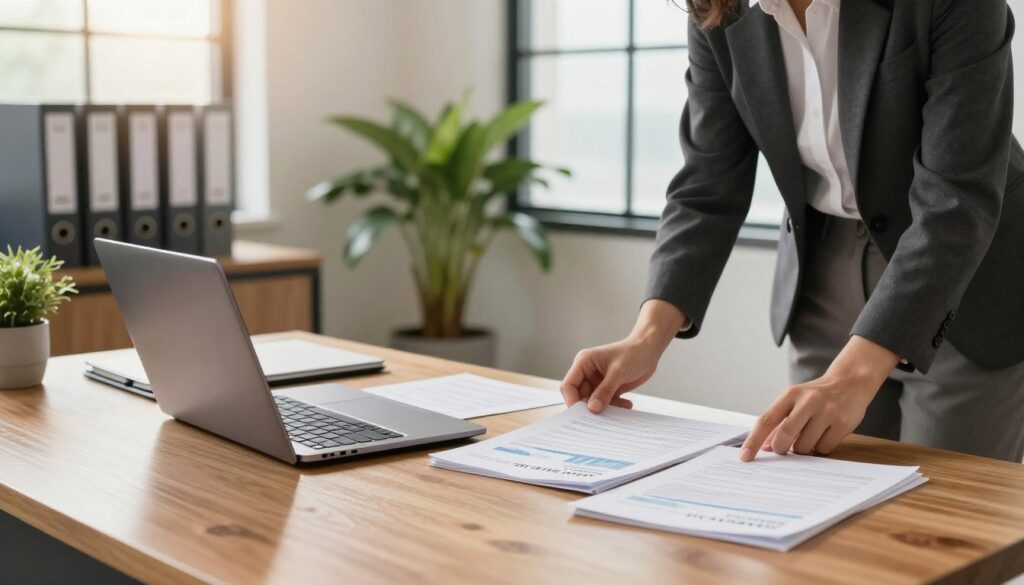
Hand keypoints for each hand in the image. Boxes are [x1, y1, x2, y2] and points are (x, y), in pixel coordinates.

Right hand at [561, 338, 661, 411]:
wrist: (650, 349)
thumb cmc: (634, 352)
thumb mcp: (619, 371)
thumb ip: (605, 391)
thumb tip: (593, 408)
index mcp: (584, 363)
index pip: (569, 385)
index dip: (572, 400)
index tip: (580, 415)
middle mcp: (588, 373)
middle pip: (579, 396)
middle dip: (589, 407)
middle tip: (600, 418)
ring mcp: (598, 381)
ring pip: (593, 402)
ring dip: (605, 408)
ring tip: (619, 409)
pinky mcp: (608, 388)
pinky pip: (605, 403)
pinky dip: (615, 406)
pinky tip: (626, 404)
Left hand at [739, 336, 899, 461]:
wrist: (850, 382)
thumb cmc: (815, 396)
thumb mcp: (794, 402)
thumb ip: (778, 422)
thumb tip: (765, 447)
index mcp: (790, 394)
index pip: (766, 421)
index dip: (753, 441)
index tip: (744, 457)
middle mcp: (808, 401)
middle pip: (785, 435)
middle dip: (781, 448)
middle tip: (784, 448)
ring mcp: (827, 412)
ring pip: (805, 446)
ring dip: (803, 448)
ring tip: (811, 434)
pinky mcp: (843, 423)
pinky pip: (824, 448)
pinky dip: (820, 447)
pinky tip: (825, 434)